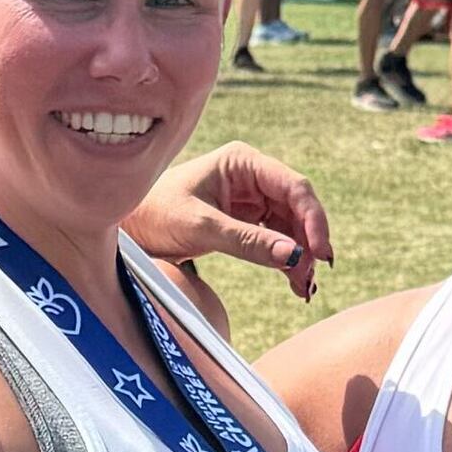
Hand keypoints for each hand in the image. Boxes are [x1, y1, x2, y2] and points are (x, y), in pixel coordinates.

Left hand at [128, 140, 328, 300]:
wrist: (130, 229)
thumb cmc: (156, 215)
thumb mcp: (202, 227)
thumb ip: (247, 241)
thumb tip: (294, 257)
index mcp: (242, 162)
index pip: (293, 186)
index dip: (313, 219)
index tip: (320, 252)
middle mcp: (252, 177)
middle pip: (297, 208)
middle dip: (308, 244)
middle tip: (311, 278)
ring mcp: (252, 200)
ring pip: (292, 228)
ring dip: (301, 258)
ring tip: (303, 289)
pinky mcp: (247, 222)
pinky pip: (278, 241)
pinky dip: (287, 263)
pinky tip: (296, 286)